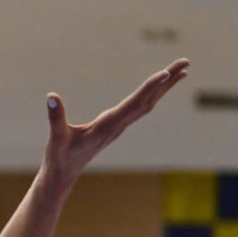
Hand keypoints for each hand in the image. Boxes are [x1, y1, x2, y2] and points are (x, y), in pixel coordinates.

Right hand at [41, 58, 189, 190]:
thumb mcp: (56, 137)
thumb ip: (55, 117)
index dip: (150, 88)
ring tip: (182, 70)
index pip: (134, 104)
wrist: (63, 174)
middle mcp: (118, 125)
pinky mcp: (116, 125)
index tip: (166, 74)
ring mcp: (119, 126)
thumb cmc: (60, 156)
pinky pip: (141, 106)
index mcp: (108, 126)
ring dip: (165, 87)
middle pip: (149, 101)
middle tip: (186, 62)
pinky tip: (160, 86)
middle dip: (167, 81)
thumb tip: (51, 97)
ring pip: (148, 103)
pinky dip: (154, 93)